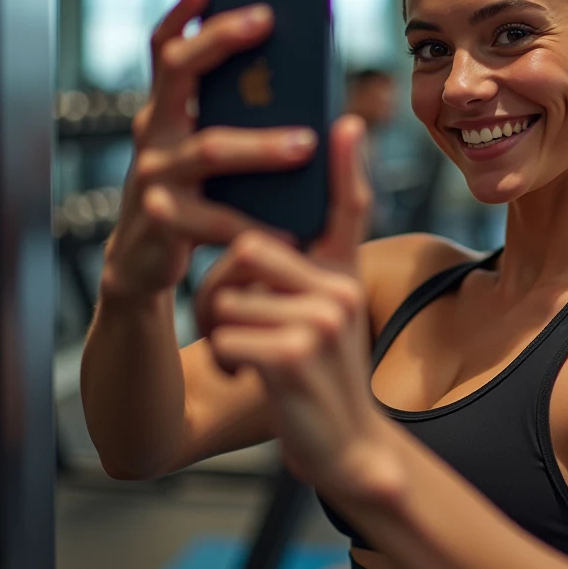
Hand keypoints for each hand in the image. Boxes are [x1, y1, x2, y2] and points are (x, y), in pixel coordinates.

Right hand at [102, 0, 318, 299]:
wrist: (145, 262)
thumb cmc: (194, 196)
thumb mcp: (209, 152)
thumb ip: (237, 121)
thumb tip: (296, 84)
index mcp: (168, 110)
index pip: (167, 49)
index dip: (183, 13)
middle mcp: (154, 132)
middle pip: (179, 72)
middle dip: (220, 39)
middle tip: (266, 20)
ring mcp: (154, 175)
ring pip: (208, 148)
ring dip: (260, 144)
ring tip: (305, 144)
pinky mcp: (164, 221)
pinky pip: (214, 218)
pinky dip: (255, 223)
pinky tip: (292, 229)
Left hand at [194, 116, 404, 500]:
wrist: (348, 447)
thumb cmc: (321, 378)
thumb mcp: (323, 320)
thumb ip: (300, 277)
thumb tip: (253, 245)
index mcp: (344, 275)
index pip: (349, 208)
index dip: (348, 164)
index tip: (348, 122)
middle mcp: (340, 288)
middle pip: (248, 246)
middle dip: (220, 285)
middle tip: (228, 323)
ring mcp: (321, 320)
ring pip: (227, 293)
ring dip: (217, 329)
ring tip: (244, 359)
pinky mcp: (294, 353)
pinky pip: (225, 333)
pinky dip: (223, 361)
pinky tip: (249, 380)